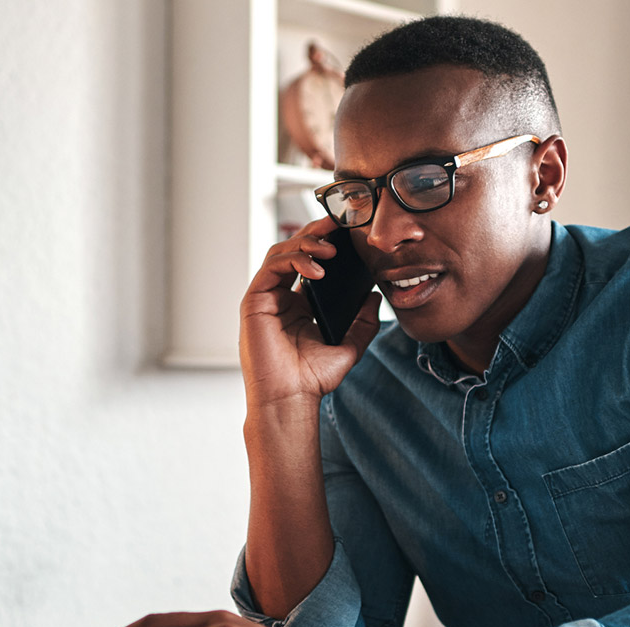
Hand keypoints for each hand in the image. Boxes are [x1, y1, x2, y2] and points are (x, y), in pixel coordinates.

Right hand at [240, 217, 381, 409]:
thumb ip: (363, 323)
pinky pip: (272, 267)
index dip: (326, 243)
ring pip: (281, 253)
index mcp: (299, 304)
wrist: (290, 400)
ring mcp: (265, 297)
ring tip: (331, 247)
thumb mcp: (349, 347)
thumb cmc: (312, 379)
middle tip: (339, 222)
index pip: (311, 262)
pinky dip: (295, 260)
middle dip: (317, 232)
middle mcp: (280, 296)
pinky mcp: (254, 301)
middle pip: (294, 250)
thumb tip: (375, 297)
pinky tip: (318, 268)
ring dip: (307, 243)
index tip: (349, 232)